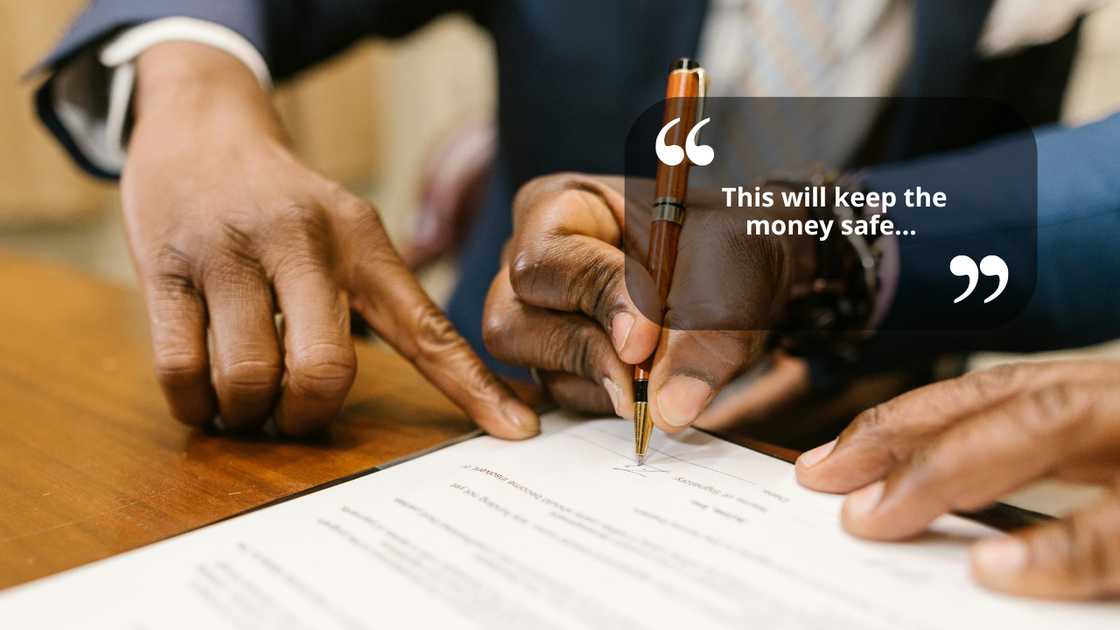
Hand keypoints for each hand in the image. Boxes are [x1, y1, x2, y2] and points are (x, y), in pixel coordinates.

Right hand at [123, 42, 535, 437]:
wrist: (201, 127)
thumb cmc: (287, 205)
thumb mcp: (348, 231)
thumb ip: (383, 301)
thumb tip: (440, 384)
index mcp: (364, 242)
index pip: (429, 328)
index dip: (473, 387)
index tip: (518, 432)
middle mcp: (303, 243)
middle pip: (326, 369)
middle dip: (310, 415)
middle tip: (297, 414)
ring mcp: (229, 253)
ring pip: (249, 378)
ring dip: (249, 414)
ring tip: (248, 402)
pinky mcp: (163, 267)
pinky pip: (181, 370)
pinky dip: (196, 405)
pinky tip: (206, 396)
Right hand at [482, 173, 813, 428]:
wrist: (748, 280)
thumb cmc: (731, 254)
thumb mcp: (730, 282)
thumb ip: (701, 341)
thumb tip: (669, 409)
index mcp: (561, 209)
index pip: (547, 261)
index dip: (594, 302)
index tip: (643, 342)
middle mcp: (534, 263)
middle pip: (512, 322)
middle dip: (584, 354)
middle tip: (645, 381)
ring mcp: (537, 316)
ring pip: (536, 368)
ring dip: (602, 384)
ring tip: (663, 373)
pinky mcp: (556, 361)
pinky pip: (560, 396)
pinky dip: (600, 401)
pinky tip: (644, 389)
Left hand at [796, 360, 1119, 599]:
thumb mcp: (1117, 473)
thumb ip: (1052, 483)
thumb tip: (961, 539)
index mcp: (1103, 401)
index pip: (991, 397)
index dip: (904, 422)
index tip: (826, 463)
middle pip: (1007, 402)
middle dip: (906, 436)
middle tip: (825, 480)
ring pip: (1052, 424)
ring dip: (955, 468)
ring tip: (877, 516)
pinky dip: (1059, 548)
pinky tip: (993, 569)